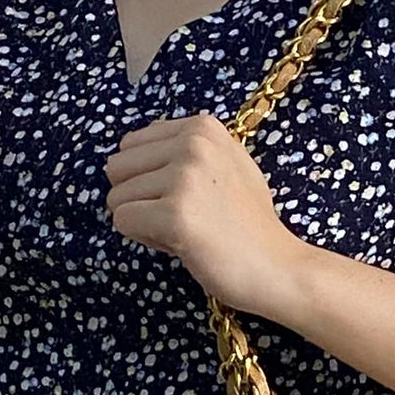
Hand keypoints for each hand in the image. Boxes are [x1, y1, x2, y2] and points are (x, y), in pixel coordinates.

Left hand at [102, 112, 304, 312]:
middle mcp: (193, 143)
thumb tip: (131, 147)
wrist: (277, 266)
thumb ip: (186, 149)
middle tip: (184, 215)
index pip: (131, 146)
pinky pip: (121, 222)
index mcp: (203, 127)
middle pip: (117, 168)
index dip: (150, 177)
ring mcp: (184, 177)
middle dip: (140, 198)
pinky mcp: (175, 213)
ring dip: (145, 221)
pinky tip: (181, 243)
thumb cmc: (250, 222)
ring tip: (187, 229)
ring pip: (116, 198)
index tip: (190, 195)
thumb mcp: (226, 164)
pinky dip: (145, 239)